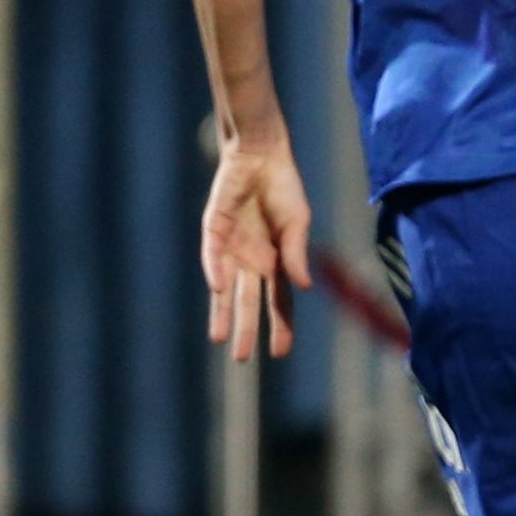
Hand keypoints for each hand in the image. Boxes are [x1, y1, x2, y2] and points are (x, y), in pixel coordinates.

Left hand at [200, 134, 312, 361]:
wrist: (261, 155)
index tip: (281, 354)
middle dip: (247, 329)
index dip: (281, 326)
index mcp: (277, 260)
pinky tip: (217, 290)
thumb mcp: (298, 223)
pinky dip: (215, 272)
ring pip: (226, 288)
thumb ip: (296, 254)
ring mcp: (231, 247)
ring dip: (223, 312)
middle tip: (243, 360)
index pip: (279, 301)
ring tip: (220, 340)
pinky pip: (213, 255)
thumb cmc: (284, 188)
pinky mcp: (213, 228)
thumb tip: (303, 288)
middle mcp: (252, 259)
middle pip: (250, 301)